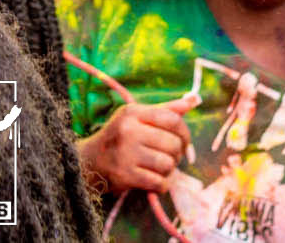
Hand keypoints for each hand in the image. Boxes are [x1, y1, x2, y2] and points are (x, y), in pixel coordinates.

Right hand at [80, 95, 198, 193]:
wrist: (91, 161)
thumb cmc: (121, 137)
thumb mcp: (138, 117)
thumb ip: (166, 110)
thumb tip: (193, 100)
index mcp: (132, 112)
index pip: (172, 120)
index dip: (185, 132)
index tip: (184, 142)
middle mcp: (128, 130)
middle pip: (173, 143)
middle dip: (176, 154)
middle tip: (168, 157)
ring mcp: (125, 153)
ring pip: (167, 164)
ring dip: (168, 170)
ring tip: (159, 168)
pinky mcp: (125, 175)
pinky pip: (159, 182)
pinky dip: (161, 184)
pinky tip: (154, 180)